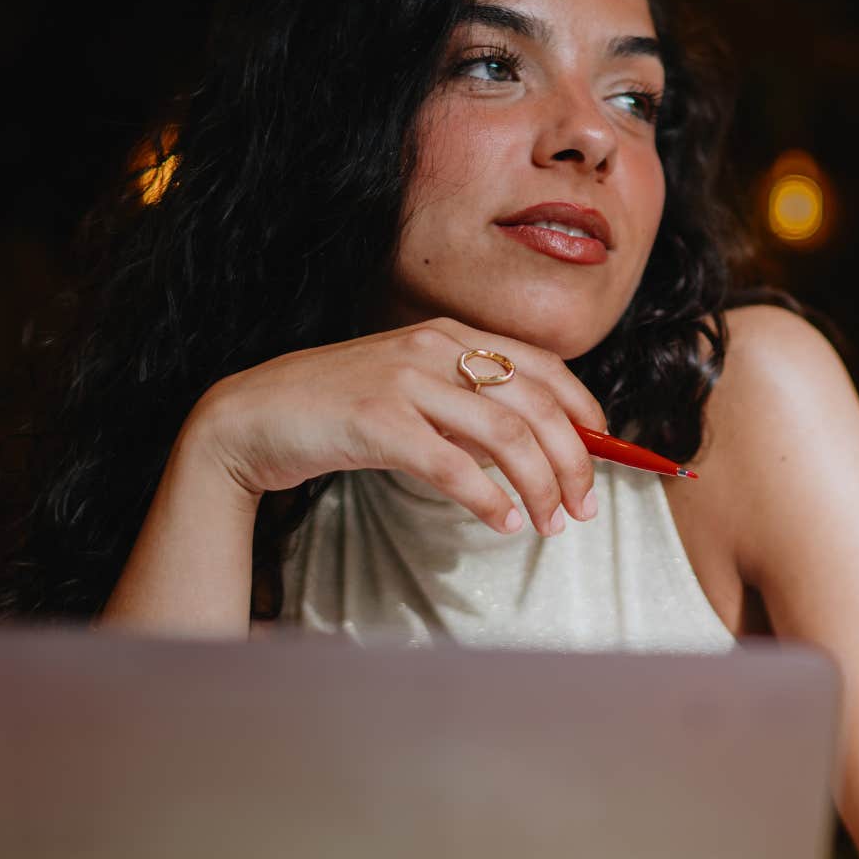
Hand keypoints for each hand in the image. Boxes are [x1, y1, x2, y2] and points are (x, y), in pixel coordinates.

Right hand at [185, 318, 604, 534]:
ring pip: (505, 436)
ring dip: (540, 486)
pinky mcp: (377, 421)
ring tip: (549, 523)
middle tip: (584, 506)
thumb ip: (469, 410)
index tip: (607, 452)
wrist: (251, 418)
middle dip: (574, 461)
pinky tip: (503, 521)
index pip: (545, 367)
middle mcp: (434, 347)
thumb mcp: (414, 395)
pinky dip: (487, 499)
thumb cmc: (339, 412)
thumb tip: (538, 449)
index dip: (586, 411)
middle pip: (537, 404)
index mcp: (450, 335)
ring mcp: (405, 381)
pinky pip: (453, 466)